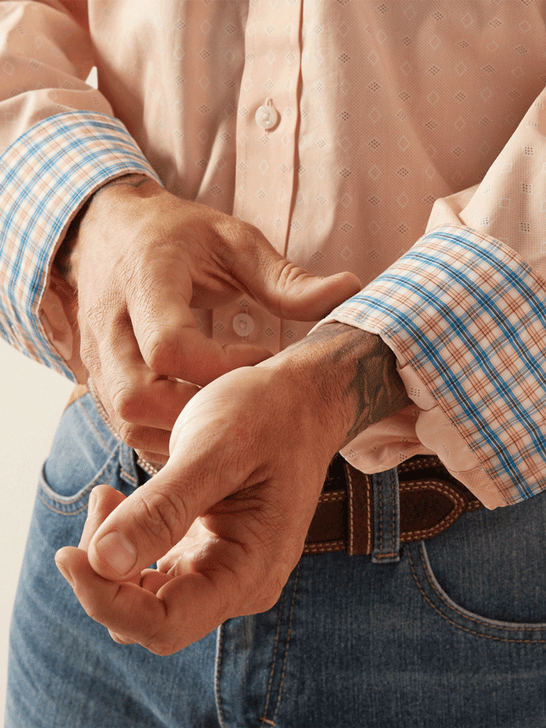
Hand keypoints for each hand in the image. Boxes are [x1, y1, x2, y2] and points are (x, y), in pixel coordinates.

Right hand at [53, 175, 359, 461]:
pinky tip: (202, 420)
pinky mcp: (96, 378)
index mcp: (146, 281)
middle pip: (139, 398)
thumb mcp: (234, 242)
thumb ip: (285, 279)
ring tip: (229, 414)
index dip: (223, 367)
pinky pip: (125, 427)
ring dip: (184, 431)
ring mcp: (95, 358)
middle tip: (248, 402)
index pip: (170, 345)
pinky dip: (166, 433)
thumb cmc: (177, 235)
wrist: (110, 233)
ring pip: (129, 421)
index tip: (263, 358)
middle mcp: (110, 326)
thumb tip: (350, 291)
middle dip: (202, 413)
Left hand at [55, 323, 410, 654]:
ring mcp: (224, 569)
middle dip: (106, 573)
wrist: (303, 399)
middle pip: (148, 615)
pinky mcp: (210, 551)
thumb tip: (102, 562)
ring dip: (113, 557)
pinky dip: (128, 544)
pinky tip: (122, 500)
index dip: (106, 600)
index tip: (68, 554)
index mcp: (250, 570)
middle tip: (104, 498)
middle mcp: (238, 583)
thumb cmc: (270, 415)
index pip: (165, 623)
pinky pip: (155, 571)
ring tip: (111, 494)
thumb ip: (163, 507)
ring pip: (145, 596)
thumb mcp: (216, 450)